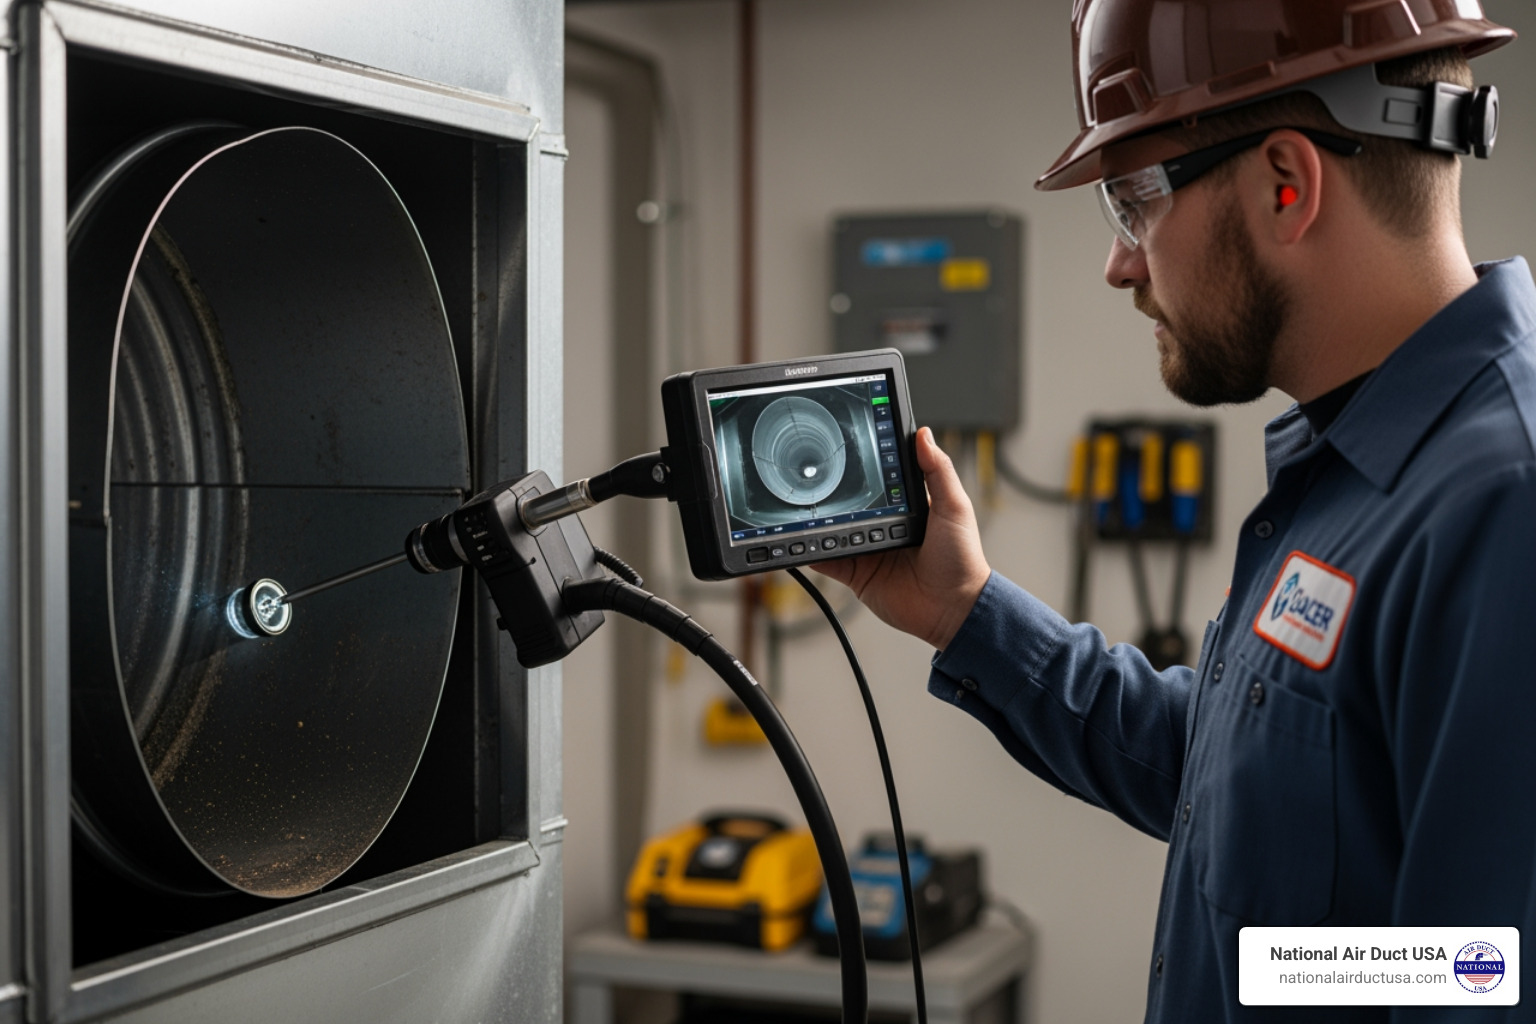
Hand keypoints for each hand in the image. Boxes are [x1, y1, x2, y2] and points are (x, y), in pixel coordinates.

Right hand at [812, 427, 990, 650]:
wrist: (953, 609)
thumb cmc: (962, 560)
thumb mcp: (954, 507)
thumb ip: (938, 471)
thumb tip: (923, 434)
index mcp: (905, 506)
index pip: (880, 479)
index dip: (865, 464)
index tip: (847, 446)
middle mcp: (883, 525)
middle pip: (851, 503)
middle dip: (835, 493)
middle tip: (817, 475)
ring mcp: (868, 549)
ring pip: (835, 530)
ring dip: (822, 522)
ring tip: (807, 507)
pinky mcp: (856, 574)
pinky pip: (827, 561)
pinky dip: (812, 553)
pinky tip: (802, 541)